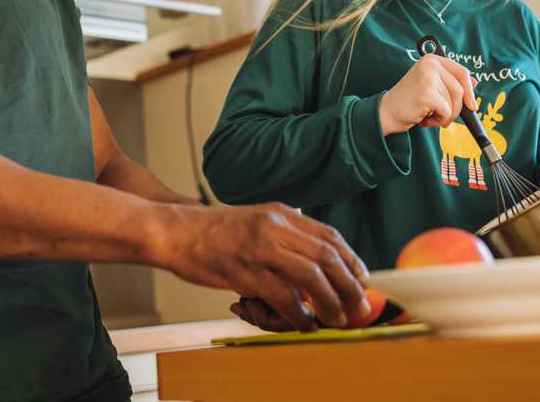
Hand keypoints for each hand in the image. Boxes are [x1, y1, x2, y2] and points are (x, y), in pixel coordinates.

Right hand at [151, 203, 370, 331]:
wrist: (178, 231)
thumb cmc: (216, 231)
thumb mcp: (257, 218)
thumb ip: (284, 230)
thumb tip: (313, 247)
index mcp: (281, 214)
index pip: (329, 235)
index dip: (351, 259)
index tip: (361, 277)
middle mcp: (276, 227)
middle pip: (327, 257)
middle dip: (348, 284)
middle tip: (357, 304)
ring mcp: (262, 249)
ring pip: (312, 277)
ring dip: (330, 302)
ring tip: (337, 318)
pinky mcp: (247, 272)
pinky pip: (284, 297)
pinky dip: (300, 314)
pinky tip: (305, 324)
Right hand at [379, 53, 476, 134]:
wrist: (387, 111)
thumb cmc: (410, 100)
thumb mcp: (431, 85)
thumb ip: (450, 82)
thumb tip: (474, 82)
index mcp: (432, 59)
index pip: (461, 72)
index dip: (470, 90)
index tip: (471, 104)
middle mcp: (430, 65)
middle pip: (460, 89)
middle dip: (457, 108)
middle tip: (447, 117)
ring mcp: (428, 78)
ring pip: (455, 102)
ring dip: (447, 116)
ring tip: (430, 116)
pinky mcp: (427, 93)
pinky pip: (447, 111)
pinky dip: (440, 120)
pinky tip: (426, 119)